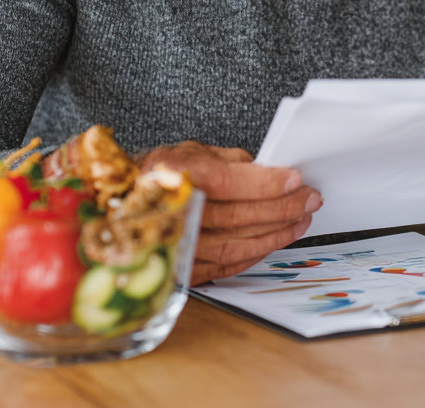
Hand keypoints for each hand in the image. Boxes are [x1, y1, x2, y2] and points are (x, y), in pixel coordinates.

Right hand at [141, 142, 321, 283]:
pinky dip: (256, 253)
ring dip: (277, 233)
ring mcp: (177, 249)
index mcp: (175, 178)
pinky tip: (275, 239)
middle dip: (283, 207)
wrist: (114, 209)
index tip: (297, 179)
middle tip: (310, 199)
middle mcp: (174, 216)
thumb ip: (230, 161)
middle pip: (240, 216)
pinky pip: (227, 266)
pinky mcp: (181, 272)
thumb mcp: (189, 151)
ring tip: (301, 219)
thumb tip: (269, 171)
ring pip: (238, 245)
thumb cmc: (153, 175)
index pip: (231, 183)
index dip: (269, 182)